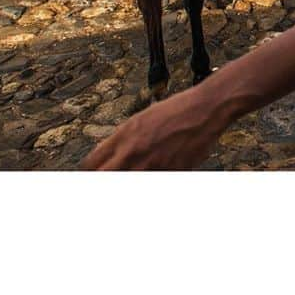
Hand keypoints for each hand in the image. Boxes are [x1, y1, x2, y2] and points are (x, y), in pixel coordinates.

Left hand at [80, 81, 229, 170]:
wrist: (205, 108)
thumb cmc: (178, 110)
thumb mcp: (143, 119)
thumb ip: (122, 140)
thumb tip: (110, 159)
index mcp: (123, 135)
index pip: (90, 164)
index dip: (88, 174)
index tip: (92, 177)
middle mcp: (132, 152)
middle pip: (101, 178)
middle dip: (101, 181)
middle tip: (107, 180)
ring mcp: (150, 165)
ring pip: (124, 184)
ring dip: (127, 180)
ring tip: (138, 174)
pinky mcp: (169, 173)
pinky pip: (151, 185)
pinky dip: (152, 179)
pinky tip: (158, 172)